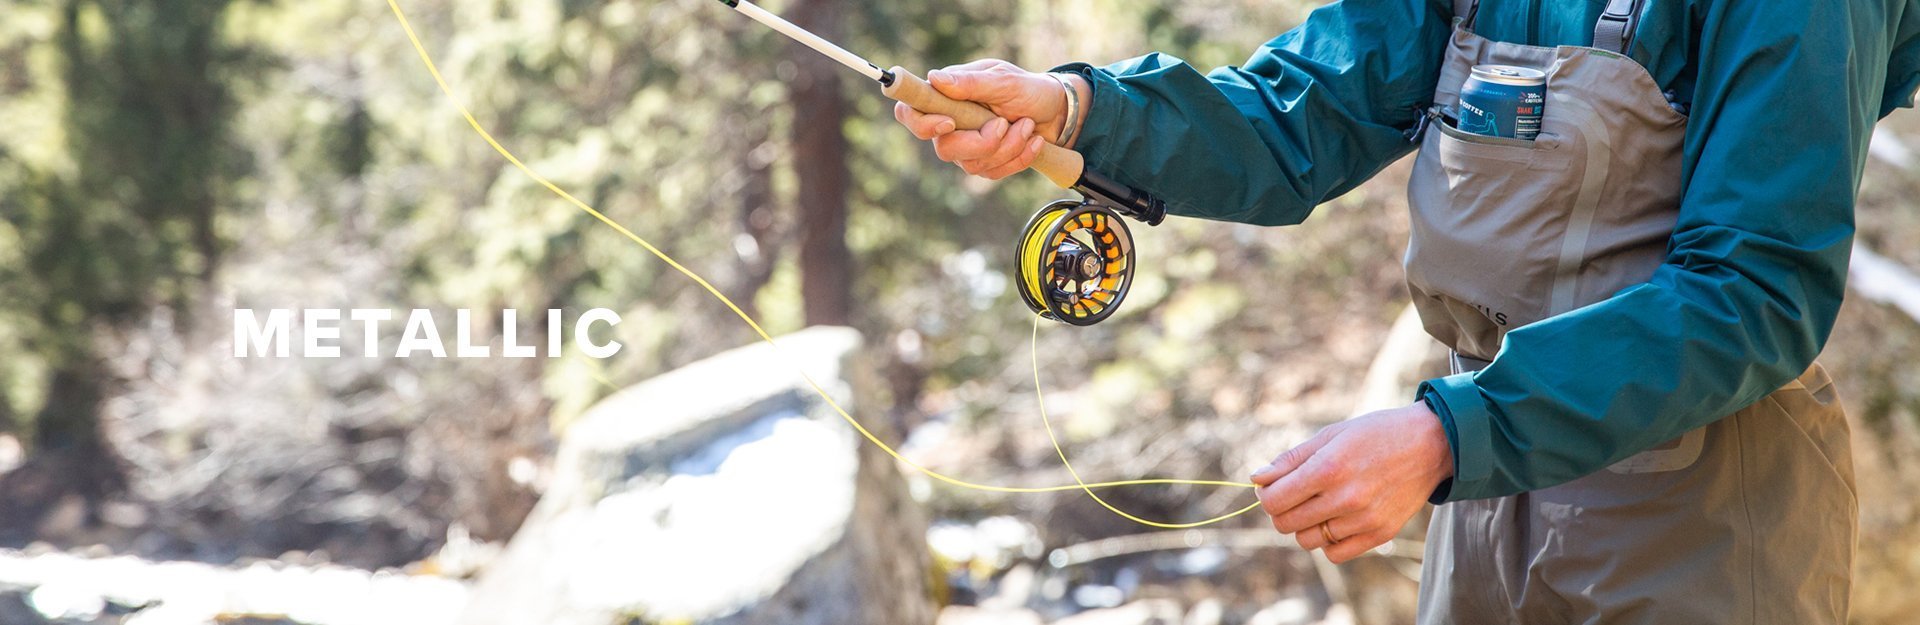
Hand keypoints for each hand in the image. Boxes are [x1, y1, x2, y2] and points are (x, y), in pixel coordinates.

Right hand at [890, 59, 1088, 179]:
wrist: (1054, 111)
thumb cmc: (1027, 89)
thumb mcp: (1005, 79)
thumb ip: (971, 83)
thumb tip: (935, 78)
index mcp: (946, 96)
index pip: (911, 113)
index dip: (921, 123)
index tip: (949, 123)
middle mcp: (949, 125)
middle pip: (944, 149)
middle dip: (981, 142)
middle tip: (1004, 123)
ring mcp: (965, 148)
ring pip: (972, 164)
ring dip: (1007, 147)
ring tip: (1027, 125)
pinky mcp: (984, 164)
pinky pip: (993, 173)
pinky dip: (1018, 158)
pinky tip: (1033, 141)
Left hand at [1250, 402, 1454, 563]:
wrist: (1430, 444)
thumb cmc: (1375, 434)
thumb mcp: (1330, 434)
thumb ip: (1291, 459)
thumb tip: (1257, 479)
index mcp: (1328, 468)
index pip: (1274, 500)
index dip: (1266, 494)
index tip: (1273, 486)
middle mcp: (1345, 498)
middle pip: (1286, 523)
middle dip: (1281, 510)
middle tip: (1295, 494)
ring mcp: (1364, 520)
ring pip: (1307, 541)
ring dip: (1305, 525)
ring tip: (1319, 504)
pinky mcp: (1380, 534)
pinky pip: (1334, 553)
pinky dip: (1328, 541)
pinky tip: (1336, 519)